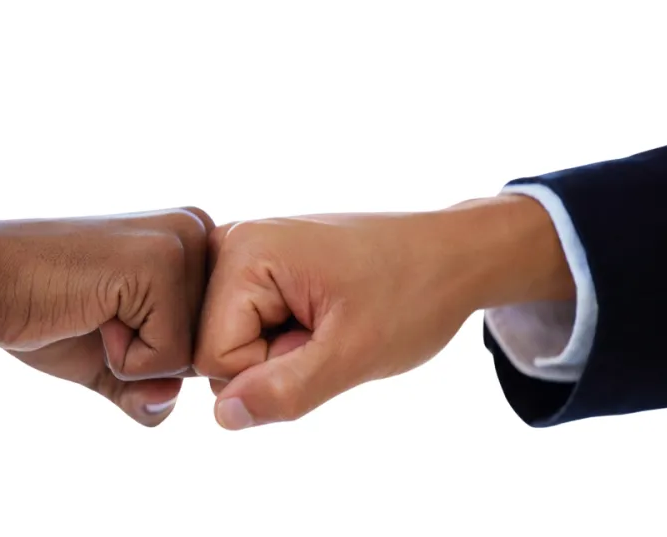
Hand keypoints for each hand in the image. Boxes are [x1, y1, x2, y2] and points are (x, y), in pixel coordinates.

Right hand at [0, 207, 213, 425]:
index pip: (213, 341)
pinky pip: (168, 358)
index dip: (156, 356)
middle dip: (149, 359)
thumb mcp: (112, 361)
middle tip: (97, 312)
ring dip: (134, 359)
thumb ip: (153, 389)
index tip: (107, 313)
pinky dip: (123, 359)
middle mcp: (199, 231)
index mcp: (195, 244)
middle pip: (210, 350)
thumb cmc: (44, 312)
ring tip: (94, 310)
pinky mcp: (161, 263)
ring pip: (193, 357)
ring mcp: (182, 242)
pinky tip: (91, 311)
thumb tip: (169, 401)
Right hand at [193, 195, 572, 429]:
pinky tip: (320, 314)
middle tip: (331, 328)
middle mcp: (230, 241)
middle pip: (214, 350)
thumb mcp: (355, 353)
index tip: (325, 335)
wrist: (453, 254)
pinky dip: (284, 335)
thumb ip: (286, 390)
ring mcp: (241, 251)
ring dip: (280, 349)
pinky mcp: (255, 265)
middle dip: (273, 359)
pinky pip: (247, 328)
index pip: (213, 359)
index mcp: (243, 251)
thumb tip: (222, 417)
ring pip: (230, 344)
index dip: (271, 369)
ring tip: (329, 319)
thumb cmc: (413, 295)